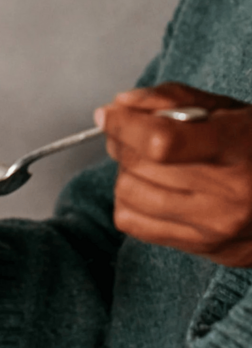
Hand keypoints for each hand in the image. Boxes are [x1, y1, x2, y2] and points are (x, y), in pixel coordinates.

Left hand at [94, 82, 251, 266]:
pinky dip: (128, 199)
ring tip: (144, 161)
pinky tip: (147, 187)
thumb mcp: (228, 109)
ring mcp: (212, 228)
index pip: (162, 141)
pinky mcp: (199, 247)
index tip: (108, 114)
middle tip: (127, 131)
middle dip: (120, 140)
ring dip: (125, 171)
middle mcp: (227, 195)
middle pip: (140, 165)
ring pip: (129, 193)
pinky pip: (132, 222)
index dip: (124, 125)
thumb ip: (173, 100)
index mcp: (238, 149)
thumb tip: (119, 106)